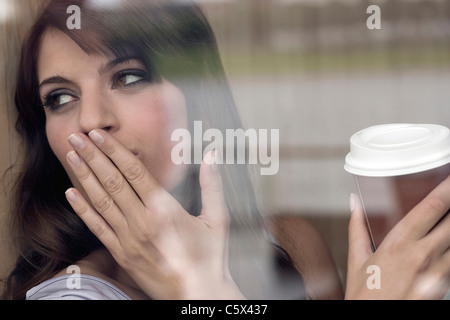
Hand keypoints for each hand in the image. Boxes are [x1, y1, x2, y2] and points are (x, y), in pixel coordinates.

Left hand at [64, 129, 244, 299]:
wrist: (198, 293)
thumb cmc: (210, 256)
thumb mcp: (218, 219)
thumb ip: (212, 185)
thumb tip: (212, 154)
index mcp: (165, 210)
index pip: (134, 172)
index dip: (114, 151)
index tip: (99, 135)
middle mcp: (142, 222)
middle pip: (113, 182)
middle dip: (93, 156)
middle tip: (76, 137)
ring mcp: (129, 239)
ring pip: (101, 201)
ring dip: (84, 176)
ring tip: (71, 156)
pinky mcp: (122, 254)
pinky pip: (98, 228)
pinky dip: (83, 210)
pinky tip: (70, 194)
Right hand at [346, 176, 449, 298]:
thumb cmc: (364, 295)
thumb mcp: (357, 258)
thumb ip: (357, 227)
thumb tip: (353, 202)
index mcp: (398, 243)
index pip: (430, 208)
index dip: (446, 188)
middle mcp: (422, 256)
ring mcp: (437, 273)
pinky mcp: (442, 288)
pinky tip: (449, 244)